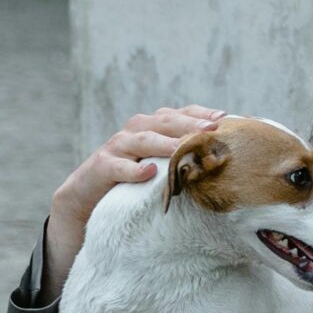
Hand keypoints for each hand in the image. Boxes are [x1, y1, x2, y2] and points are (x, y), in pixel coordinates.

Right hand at [43, 103, 221, 293]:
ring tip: (183, 147)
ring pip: (142, 138)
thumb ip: (184, 160)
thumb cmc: (134, 183)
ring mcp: (117, 147)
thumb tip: (225, 162)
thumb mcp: (161, 169)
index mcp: (153, 128)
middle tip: (211, 128)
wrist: (87, 198)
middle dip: (188, 123)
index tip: (225, 118)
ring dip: (164, 142)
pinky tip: (148, 173)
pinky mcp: (100, 167)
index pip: (180, 114)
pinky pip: (116, 166)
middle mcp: (136, 131)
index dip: (201, 114)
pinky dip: (132, 168)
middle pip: (164, 121)